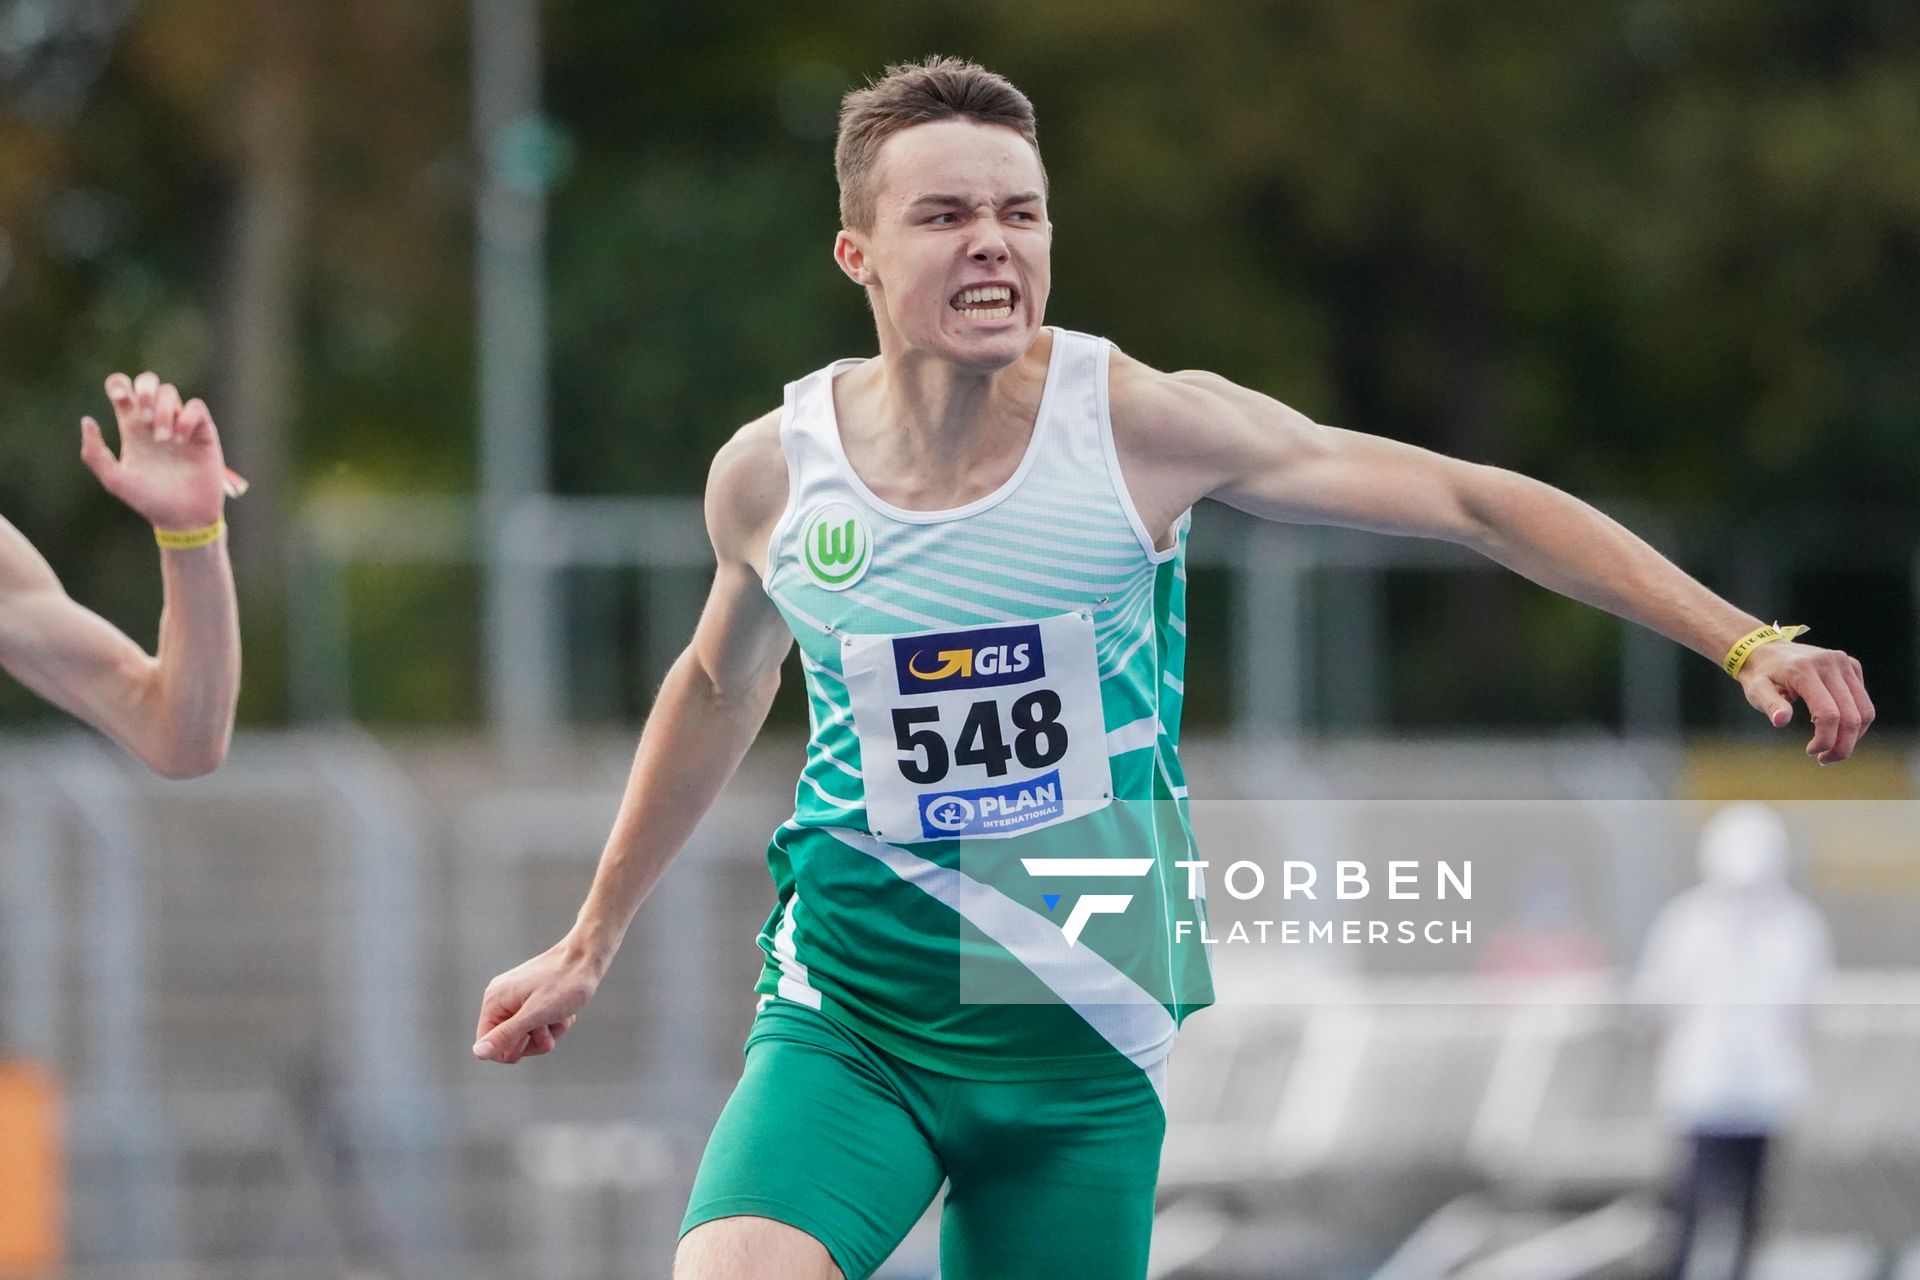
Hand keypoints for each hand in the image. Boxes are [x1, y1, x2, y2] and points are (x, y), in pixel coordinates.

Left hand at [81, 371, 227, 531]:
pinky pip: (196, 407)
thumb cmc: (148, 500)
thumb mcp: (114, 480)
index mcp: (132, 428)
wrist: (183, 517)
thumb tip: (88, 420)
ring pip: (170, 393)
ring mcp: (180, 424)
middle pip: (148, 381)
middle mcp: (155, 422)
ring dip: (164, 411)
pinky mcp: (203, 432)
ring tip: (164, 440)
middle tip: (142, 414)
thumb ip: (95, 453)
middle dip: (144, 388)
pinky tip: (181, 441)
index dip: (119, 385)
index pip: (123, 390)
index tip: (120, 399)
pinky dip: (187, 418)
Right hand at [473, 940, 599, 1064]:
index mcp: (494, 1001)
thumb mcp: (535, 1015)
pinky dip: (555, 1022)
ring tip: (561, 1014)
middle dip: (535, 1040)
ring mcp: (517, 998)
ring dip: (549, 1031)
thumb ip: (505, 1035)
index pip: (488, 1045)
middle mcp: (501, 999)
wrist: (588, 957)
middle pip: (510, 1043)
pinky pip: (540, 1024)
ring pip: (529, 1036)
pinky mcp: (533, 998)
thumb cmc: (564, 984)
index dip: (512, 1048)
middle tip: (549, 1023)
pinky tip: (566, 1009)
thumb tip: (478, 1053)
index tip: (531, 1035)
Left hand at [1738, 640, 1873, 763]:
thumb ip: (1769, 704)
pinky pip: (1863, 701)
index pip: (1828, 714)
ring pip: (1864, 710)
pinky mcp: (1852, 666)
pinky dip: (1854, 720)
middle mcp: (1830, 664)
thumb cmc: (1760, 675)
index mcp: (1805, 670)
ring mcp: (1844, 663)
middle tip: (1825, 760)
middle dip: (1843, 745)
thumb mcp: (1756, 690)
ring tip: (1833, 750)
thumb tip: (1781, 721)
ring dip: (1853, 737)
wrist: (1766, 650)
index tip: (1811, 752)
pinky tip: (1834, 727)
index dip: (1825, 740)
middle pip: (1852, 716)